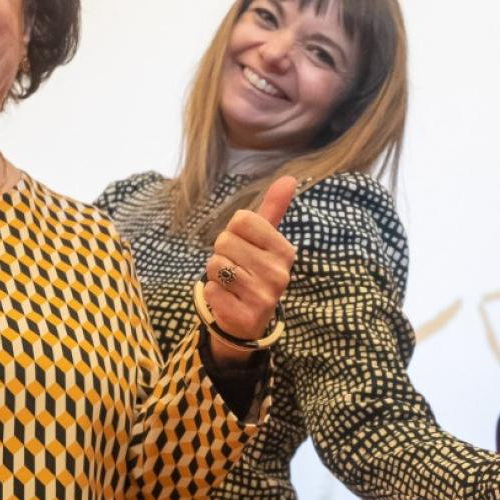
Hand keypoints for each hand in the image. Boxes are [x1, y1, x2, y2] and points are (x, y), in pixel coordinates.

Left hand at [203, 176, 296, 365]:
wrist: (248, 321)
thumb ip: (273, 209)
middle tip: (236, 268)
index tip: (243, 247)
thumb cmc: (253, 272)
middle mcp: (279, 274)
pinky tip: (228, 300)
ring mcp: (264, 297)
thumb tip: (289, 178)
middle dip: (222, 253)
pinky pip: (211, 290)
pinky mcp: (245, 316)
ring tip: (231, 285)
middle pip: (225, 241)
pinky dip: (213, 294)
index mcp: (285, 251)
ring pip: (216, 265)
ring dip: (216, 274)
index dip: (234, 231)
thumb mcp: (264, 241)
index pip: (242, 219)